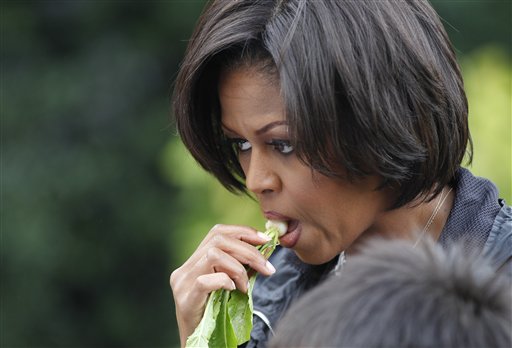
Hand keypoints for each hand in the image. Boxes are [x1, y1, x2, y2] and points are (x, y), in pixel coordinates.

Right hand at [169, 224, 275, 346]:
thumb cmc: (216, 315)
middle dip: (248, 250)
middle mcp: (185, 268)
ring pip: (213, 255)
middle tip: (266, 266)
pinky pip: (206, 280)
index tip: (265, 240)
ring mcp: (182, 283)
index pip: (217, 232)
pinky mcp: (185, 299)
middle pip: (217, 240)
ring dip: (238, 268)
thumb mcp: (230, 285)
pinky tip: (233, 290)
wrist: (200, 344)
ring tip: (245, 285)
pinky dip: (225, 281)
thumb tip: (265, 248)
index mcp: (194, 261)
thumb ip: (240, 266)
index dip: (242, 231)